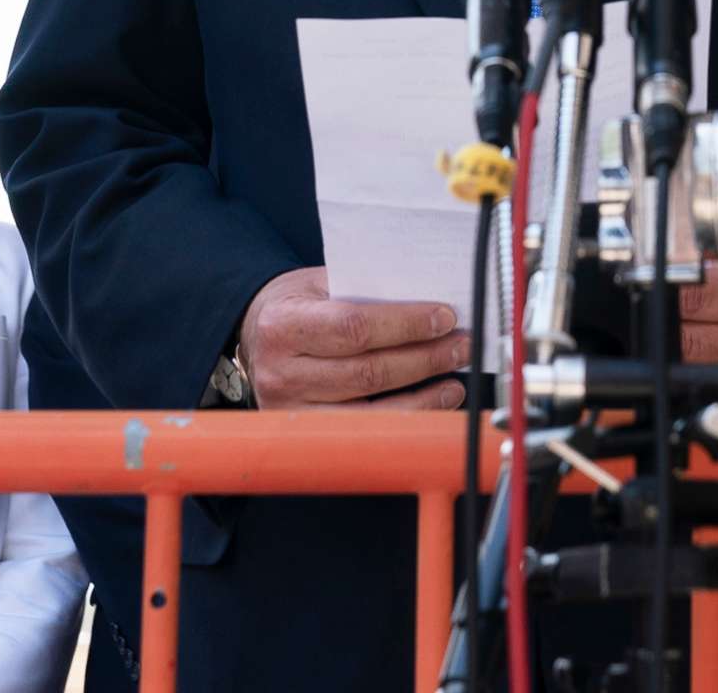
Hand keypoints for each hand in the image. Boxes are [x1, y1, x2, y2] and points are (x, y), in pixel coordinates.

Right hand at [234, 266, 467, 408]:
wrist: (256, 333)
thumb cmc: (297, 304)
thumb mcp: (322, 283)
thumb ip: (367, 290)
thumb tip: (431, 302)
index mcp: (283, 324)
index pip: (353, 327)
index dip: (405, 325)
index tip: (445, 318)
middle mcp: (281, 372)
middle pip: (367, 371)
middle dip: (424, 358)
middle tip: (460, 345)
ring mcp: (290, 409)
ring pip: (371, 410)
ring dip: (424, 396)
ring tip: (454, 379)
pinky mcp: (305, 433)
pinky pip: (366, 431)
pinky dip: (406, 418)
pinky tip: (433, 404)